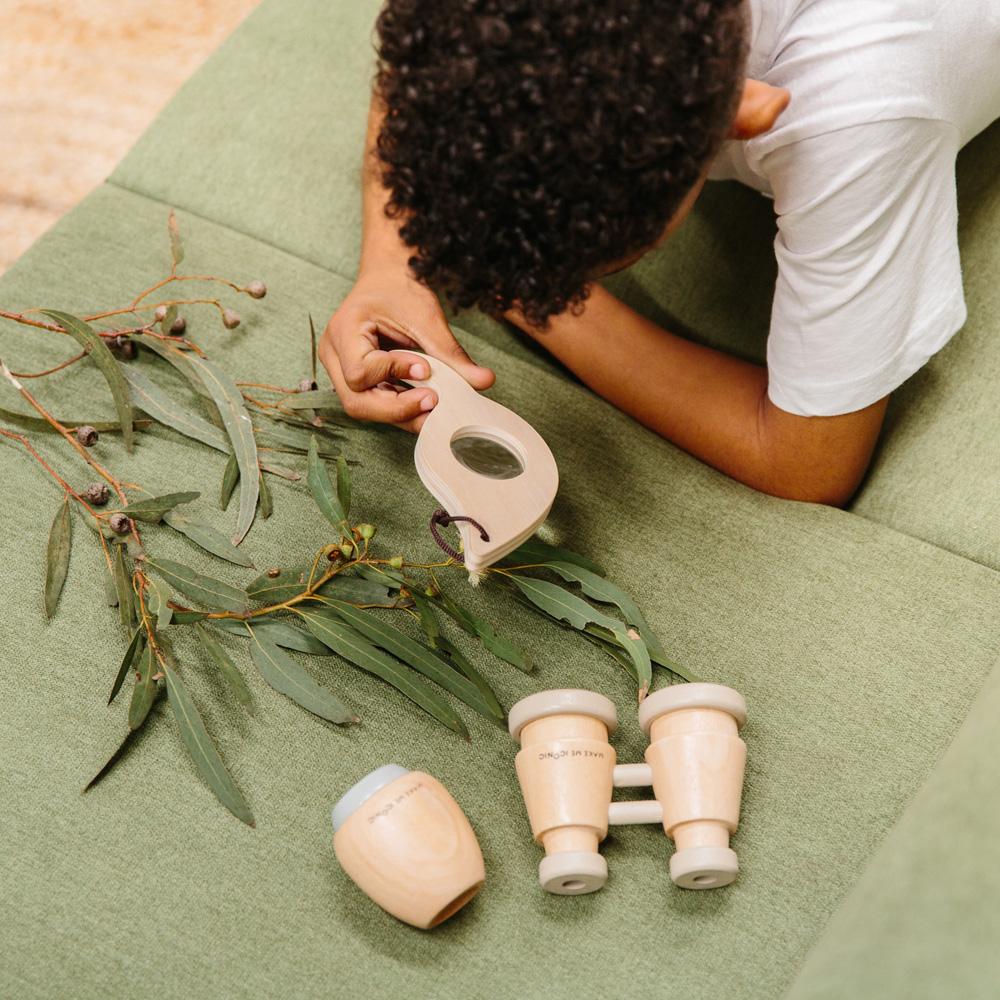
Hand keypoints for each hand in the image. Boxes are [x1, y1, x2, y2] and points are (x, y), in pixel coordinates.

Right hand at [319, 270, 495, 431]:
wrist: (388, 277)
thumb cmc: (400, 289)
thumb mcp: (427, 317)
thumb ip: (451, 353)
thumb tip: (484, 381)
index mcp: (343, 330)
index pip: (361, 372)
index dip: (394, 374)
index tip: (425, 367)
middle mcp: (333, 354)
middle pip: (357, 402)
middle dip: (397, 409)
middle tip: (434, 402)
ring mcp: (340, 369)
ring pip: (364, 408)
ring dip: (401, 413)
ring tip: (434, 406)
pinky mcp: (355, 380)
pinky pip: (373, 404)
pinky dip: (400, 408)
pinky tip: (424, 403)